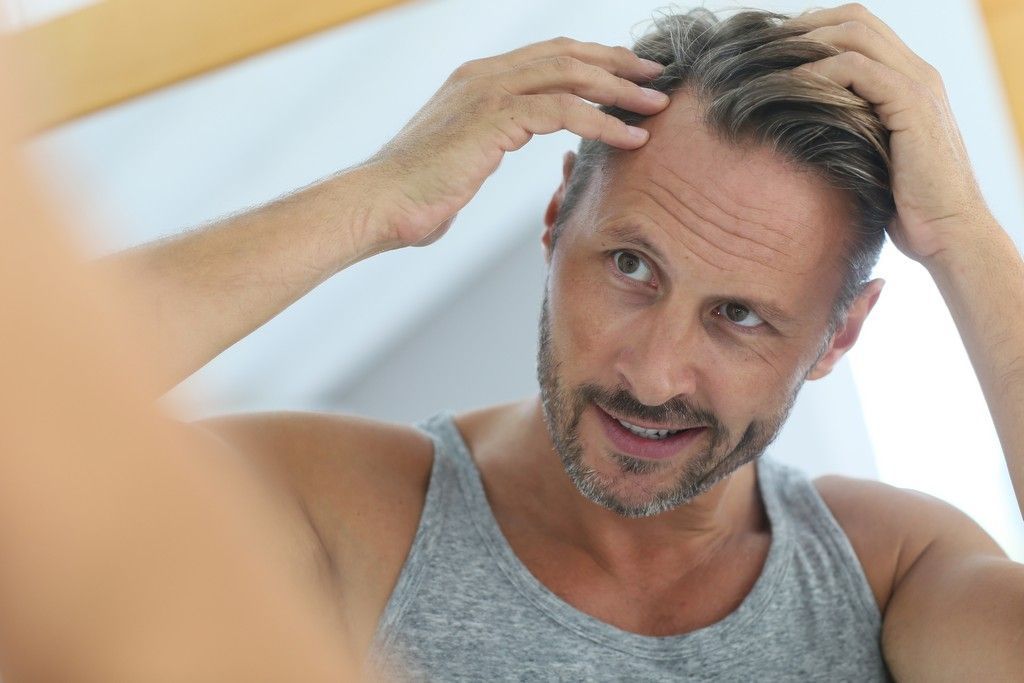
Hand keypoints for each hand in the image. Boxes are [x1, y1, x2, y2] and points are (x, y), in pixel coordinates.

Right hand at [359, 37, 668, 247]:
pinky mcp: (493, 118)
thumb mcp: (454, 161)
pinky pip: (563, 111)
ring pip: (571, 76)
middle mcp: (484, 76)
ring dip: (620, 89)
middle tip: (656, 76)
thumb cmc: (412, 197)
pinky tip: (631, 137)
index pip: (547, 57)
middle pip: (566, 55)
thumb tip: (476, 166)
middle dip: (616, 63)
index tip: (627, 76)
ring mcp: (488, 92)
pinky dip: (603, 122)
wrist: (378, 204)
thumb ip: (476, 151)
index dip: (592, 63)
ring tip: (656, 106)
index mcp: (476, 81)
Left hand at [792, 3, 992, 262]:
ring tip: (767, 66)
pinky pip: (856, 69)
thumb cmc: (905, 207)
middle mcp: (918, 73)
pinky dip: (818, 72)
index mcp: (910, 80)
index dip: (814, 30)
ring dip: (804, 45)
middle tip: (761, 51)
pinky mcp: (911, 104)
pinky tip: (789, 88)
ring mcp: (918, 85)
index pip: (860, 28)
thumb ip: (848, 131)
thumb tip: (797, 127)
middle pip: (855, 19)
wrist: (948, 232)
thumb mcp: (869, 158)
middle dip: (803, 28)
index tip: (773, 53)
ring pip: (854, 34)